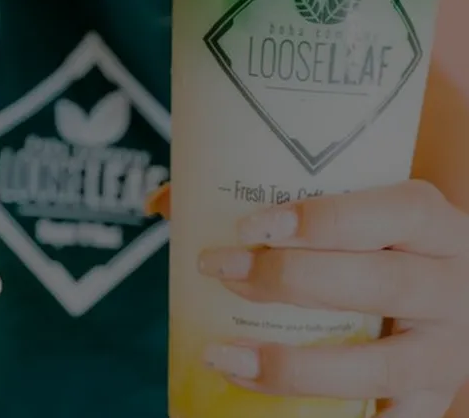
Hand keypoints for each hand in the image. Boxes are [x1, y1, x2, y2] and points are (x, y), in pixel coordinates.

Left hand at [197, 180, 468, 417]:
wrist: (441, 293)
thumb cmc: (372, 246)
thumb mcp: (346, 216)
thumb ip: (257, 204)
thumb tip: (160, 202)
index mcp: (433, 225)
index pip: (396, 211)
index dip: (325, 219)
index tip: (252, 225)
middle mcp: (452, 285)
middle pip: (385, 282)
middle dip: (292, 280)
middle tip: (223, 273)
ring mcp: (447, 349)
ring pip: (383, 365)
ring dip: (297, 366)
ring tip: (225, 356)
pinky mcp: (433, 396)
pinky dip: (332, 417)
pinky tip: (270, 403)